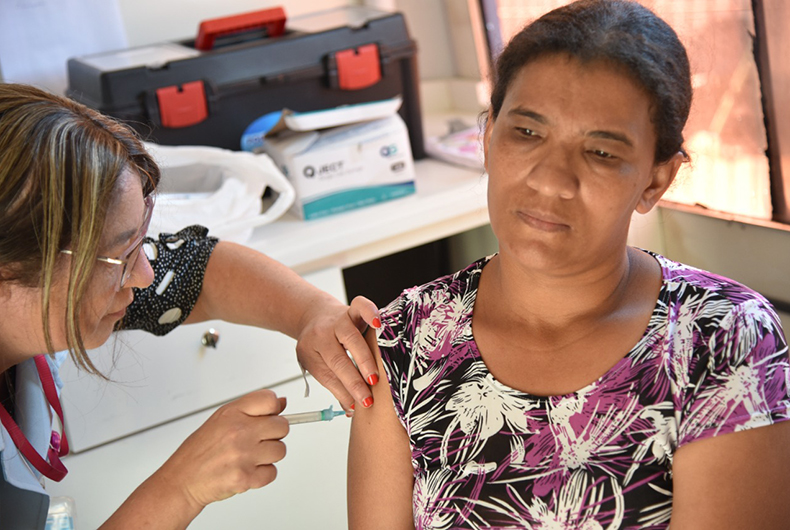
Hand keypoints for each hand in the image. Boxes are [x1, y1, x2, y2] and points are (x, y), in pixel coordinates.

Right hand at [157, 389, 288, 509]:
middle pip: (282, 426)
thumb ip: (253, 409)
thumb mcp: (222, 419)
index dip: (274, 410)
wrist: (182, 480)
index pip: (270, 400)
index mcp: (232, 413)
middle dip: (274, 434)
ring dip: (268, 456)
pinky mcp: (246, 477)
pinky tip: (247, 470)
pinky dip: (262, 475)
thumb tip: (282, 402)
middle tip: (258, 440)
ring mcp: (243, 455)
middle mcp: (239, 432)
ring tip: (249, 456)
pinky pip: (272, 472)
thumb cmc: (200, 451)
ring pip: (280, 450)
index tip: (268, 417)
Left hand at [295, 295, 380, 412]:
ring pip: (351, 338)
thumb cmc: (318, 343)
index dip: (342, 392)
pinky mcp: (352, 309)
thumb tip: (351, 408)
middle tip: (366, 399)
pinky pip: (361, 306)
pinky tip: (379, 324)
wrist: (313, 314)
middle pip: (337, 359)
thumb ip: (333, 384)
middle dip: (353, 382)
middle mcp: (324, 334)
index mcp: (311, 350)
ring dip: (363, 360)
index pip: (327, 375)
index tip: (355, 406)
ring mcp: (339, 320)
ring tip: (374, 377)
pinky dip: (370, 313)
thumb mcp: (316, 364)